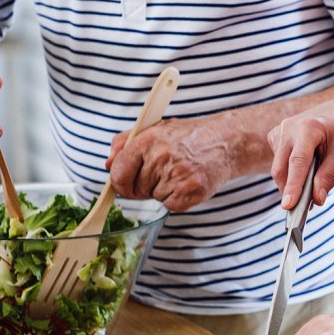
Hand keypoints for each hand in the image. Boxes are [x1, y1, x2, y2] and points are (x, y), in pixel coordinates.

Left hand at [105, 114, 236, 211]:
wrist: (226, 142)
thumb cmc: (189, 137)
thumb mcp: (155, 129)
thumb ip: (126, 143)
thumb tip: (108, 164)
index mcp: (148, 140)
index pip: (118, 173)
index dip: (119, 182)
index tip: (125, 183)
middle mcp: (161, 157)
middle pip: (135, 189)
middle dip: (144, 185)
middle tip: (163, 171)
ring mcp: (176, 175)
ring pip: (153, 198)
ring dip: (163, 190)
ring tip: (179, 173)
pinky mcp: (190, 191)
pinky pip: (169, 206)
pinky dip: (176, 199)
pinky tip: (187, 182)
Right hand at [267, 95, 333, 209]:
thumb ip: (328, 176)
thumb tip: (317, 199)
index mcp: (308, 128)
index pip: (297, 163)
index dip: (293, 186)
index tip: (288, 206)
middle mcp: (289, 127)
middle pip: (281, 168)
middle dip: (289, 190)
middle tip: (301, 209)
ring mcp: (280, 129)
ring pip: (278, 167)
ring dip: (290, 180)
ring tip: (310, 183)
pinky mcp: (276, 134)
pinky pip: (278, 160)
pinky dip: (289, 170)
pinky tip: (305, 167)